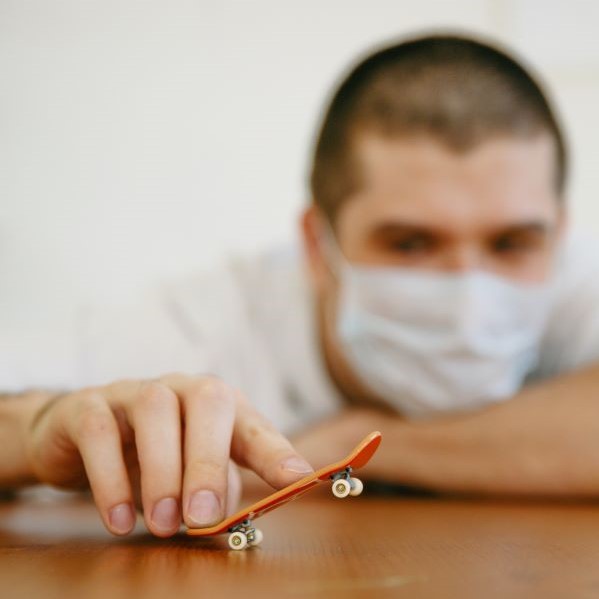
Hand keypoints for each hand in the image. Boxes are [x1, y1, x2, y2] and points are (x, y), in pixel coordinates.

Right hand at [25, 373, 312, 536]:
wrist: (79, 435)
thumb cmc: (152, 457)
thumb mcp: (191, 474)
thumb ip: (217, 489)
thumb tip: (231, 518)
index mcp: (217, 406)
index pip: (253, 425)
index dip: (277, 451)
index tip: (300, 479)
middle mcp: (181, 389)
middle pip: (208, 401)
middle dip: (209, 461)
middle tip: (201, 517)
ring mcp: (135, 391)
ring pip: (156, 410)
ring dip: (162, 471)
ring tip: (163, 523)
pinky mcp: (89, 405)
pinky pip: (100, 431)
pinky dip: (111, 479)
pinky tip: (121, 521)